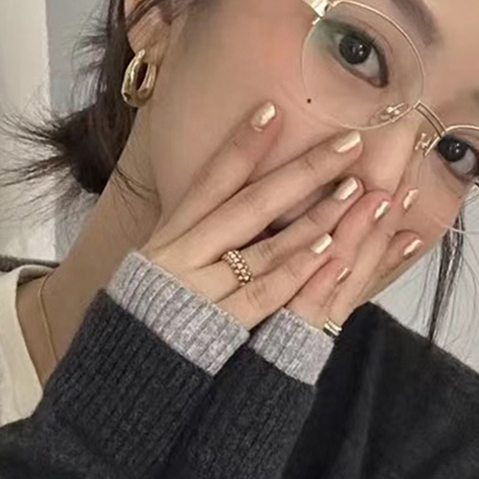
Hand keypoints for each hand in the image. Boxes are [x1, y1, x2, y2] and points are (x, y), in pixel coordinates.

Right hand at [140, 100, 421, 330]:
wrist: (123, 369)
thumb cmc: (148, 308)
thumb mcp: (160, 259)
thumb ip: (193, 229)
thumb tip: (233, 189)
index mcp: (171, 233)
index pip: (212, 179)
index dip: (242, 144)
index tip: (273, 109)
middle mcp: (184, 253)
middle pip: (251, 204)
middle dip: (303, 171)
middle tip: (348, 143)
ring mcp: (200, 288)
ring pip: (267, 247)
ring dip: (316, 217)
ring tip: (355, 190)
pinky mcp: (217, 325)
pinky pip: (264, 294)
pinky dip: (298, 271)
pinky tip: (330, 249)